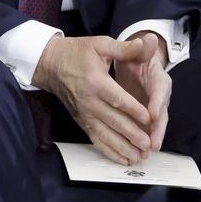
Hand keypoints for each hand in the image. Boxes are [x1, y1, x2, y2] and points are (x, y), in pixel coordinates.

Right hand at [32, 34, 156, 164]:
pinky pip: (95, 139)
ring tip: (139, 156)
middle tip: (148, 144)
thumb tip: (146, 42)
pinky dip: (109, 151)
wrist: (51, 64)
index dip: (134, 110)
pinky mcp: (81, 121)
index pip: (118, 99)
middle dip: (131, 134)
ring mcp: (84, 113)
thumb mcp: (101, 44)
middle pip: (113, 120)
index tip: (149, 119)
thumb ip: (124, 48)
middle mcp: (89, 101)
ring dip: (122, 147)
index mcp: (95, 81)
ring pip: (105, 134)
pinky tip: (123, 159)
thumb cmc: (78, 52)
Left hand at [114, 31, 171, 152]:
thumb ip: (143, 47)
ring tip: (144, 155)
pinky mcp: (144, 117)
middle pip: (161, 115)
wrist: (138, 64)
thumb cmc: (138, 57)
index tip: (153, 114)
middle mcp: (160, 98)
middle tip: (152, 145)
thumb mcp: (138, 51)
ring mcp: (153, 109)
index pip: (161, 91)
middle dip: (157, 130)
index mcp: (159, 80)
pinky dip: (140, 142)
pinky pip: (144, 130)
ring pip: (154, 127)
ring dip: (149, 141)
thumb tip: (150, 38)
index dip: (158, 103)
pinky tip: (134, 153)